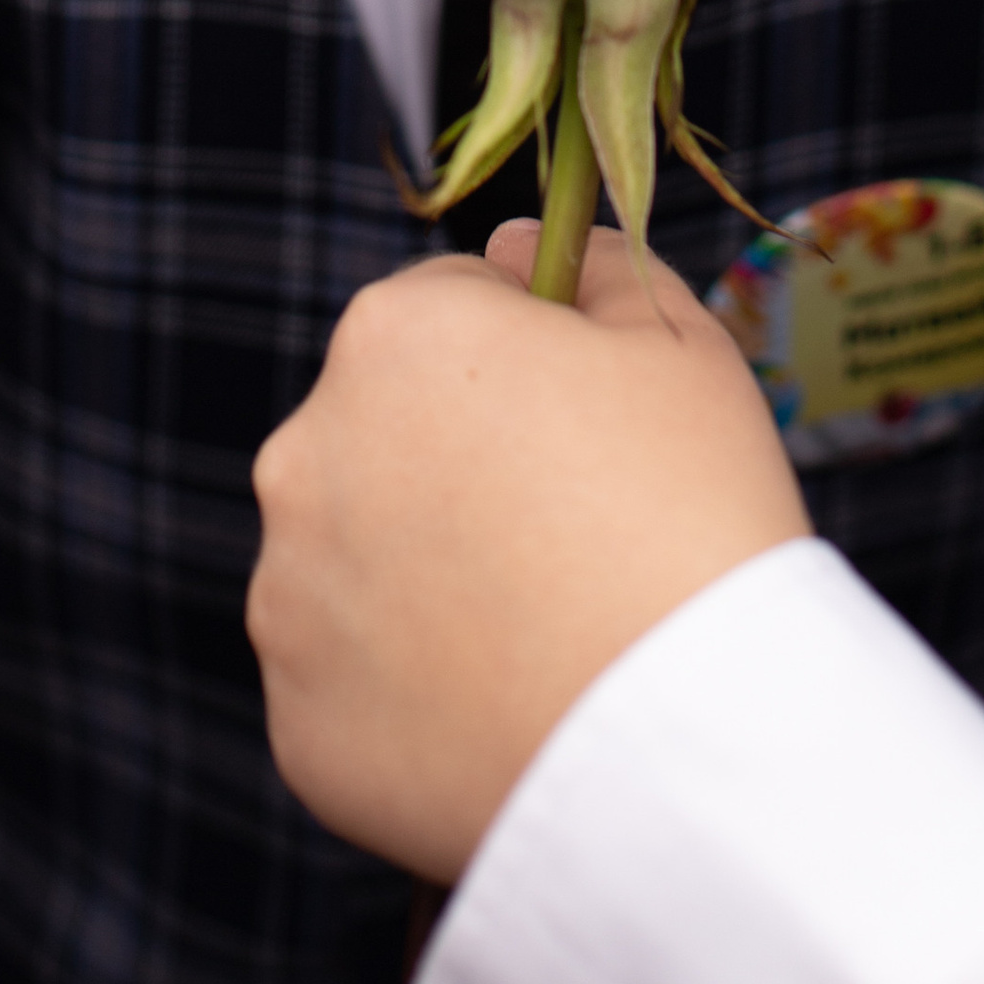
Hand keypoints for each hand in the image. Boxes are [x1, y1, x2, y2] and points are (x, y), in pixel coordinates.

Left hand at [249, 221, 808, 883]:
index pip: (442, 311)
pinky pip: (352, 684)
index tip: (583, 428)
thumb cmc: (694, 514)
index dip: (522, 360)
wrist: (688, 739)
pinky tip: (499, 707)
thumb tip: (513, 244)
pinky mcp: (299, 723)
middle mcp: (304, 451)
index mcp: (390, 336)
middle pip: (384, 435)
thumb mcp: (679, 341)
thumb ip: (591, 262)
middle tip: (566, 536)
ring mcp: (289, 597)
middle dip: (455, 466)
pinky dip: (409, 694)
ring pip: (356, 560)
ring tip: (538, 631)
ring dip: (421, 577)